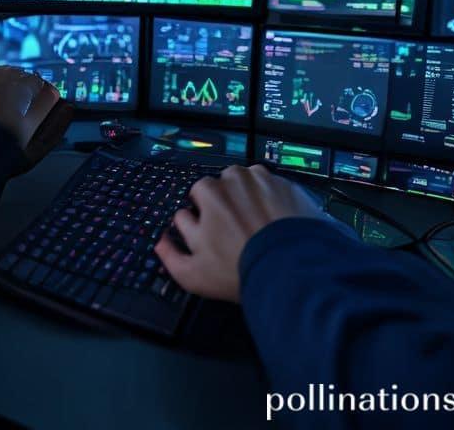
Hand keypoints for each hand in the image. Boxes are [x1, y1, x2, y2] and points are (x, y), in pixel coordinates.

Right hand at [155, 164, 326, 301]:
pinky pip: (275, 188)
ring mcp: (264, 180)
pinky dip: (274, 201)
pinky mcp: (289, 186)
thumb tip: (161, 242)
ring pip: (249, 183)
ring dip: (249, 197)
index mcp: (208, 191)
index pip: (195, 196)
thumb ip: (171, 254)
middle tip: (234, 230)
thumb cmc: (238, 271)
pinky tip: (277, 223)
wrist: (292, 271)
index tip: (210, 233)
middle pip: (222, 186)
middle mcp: (234, 179)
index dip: (200, 216)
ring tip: (257, 225)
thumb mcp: (193, 274)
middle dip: (224, 203)